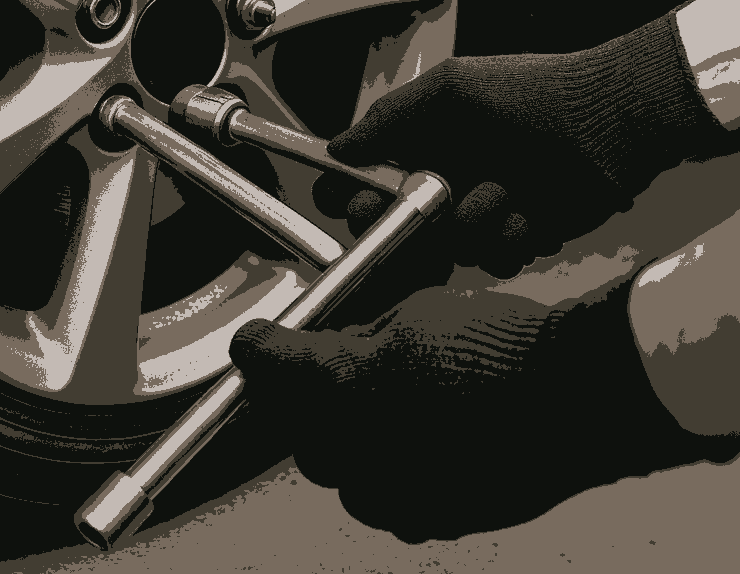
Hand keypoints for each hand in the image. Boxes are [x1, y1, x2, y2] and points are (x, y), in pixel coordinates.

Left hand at [230, 281, 737, 542]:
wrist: (573, 398)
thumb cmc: (500, 347)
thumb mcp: (414, 312)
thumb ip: (358, 337)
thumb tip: (336, 348)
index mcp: (339, 383)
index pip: (263, 365)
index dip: (258, 348)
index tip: (259, 343)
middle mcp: (352, 446)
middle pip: (294, 426)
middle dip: (306, 397)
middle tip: (337, 368)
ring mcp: (390, 491)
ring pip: (338, 469)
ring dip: (349, 438)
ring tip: (392, 404)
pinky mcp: (427, 519)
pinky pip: (385, 498)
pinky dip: (390, 471)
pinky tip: (424, 439)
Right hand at [318, 12, 716, 275]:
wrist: (610, 120)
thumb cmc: (533, 93)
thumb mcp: (450, 89)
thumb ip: (390, 118)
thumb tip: (338, 148)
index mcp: (424, 141)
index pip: (367, 176)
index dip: (350, 193)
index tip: (351, 201)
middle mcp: (446, 178)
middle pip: (397, 222)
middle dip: (404, 221)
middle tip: (424, 207)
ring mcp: (480, 210)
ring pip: (446, 247)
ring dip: (475, 221)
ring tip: (507, 190)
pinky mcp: (516, 237)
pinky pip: (491, 259)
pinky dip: (510, 237)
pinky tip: (531, 211)